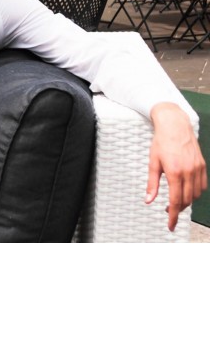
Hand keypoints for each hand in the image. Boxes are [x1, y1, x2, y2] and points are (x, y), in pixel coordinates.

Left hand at [147, 103, 206, 230]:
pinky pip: (202, 185)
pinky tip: (187, 191)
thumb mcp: (152, 163)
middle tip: (169, 211)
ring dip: (187, 201)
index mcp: (175, 173)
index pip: (175, 201)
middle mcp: (189, 172)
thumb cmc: (161, 143)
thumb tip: (148, 200)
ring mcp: (198, 169)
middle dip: (178, 209)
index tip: (170, 226)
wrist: (175, 126)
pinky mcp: (202, 165)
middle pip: (186, 200)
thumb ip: (152, 184)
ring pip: (195, 194)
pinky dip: (195, 192)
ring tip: (176, 200)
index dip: (173, 216)